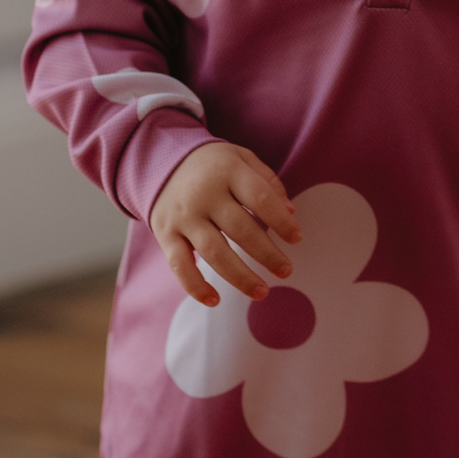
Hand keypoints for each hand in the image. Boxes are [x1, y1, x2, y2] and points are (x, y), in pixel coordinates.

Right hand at [151, 142, 301, 306]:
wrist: (161, 161)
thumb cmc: (213, 165)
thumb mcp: (242, 158)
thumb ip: (267, 181)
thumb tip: (290, 212)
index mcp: (228, 171)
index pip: (260, 197)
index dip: (281, 221)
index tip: (296, 238)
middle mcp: (205, 194)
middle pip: (240, 229)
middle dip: (267, 254)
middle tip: (286, 270)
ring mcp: (184, 216)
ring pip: (214, 252)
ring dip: (240, 276)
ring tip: (262, 291)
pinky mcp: (166, 234)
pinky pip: (179, 265)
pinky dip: (195, 286)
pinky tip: (215, 300)